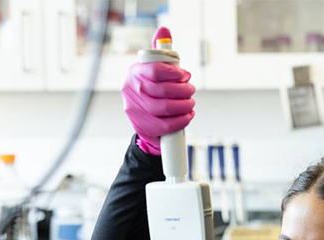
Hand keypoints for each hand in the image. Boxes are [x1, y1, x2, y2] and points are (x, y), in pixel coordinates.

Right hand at [121, 26, 194, 154]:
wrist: (143, 119)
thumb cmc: (152, 90)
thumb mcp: (152, 69)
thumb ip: (160, 52)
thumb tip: (164, 30)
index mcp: (135, 72)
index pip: (155, 70)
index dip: (174, 73)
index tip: (185, 75)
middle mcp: (132, 90)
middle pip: (162, 90)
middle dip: (183, 90)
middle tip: (191, 89)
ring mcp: (136, 110)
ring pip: (165, 108)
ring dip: (184, 105)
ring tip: (190, 102)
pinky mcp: (144, 126)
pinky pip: (167, 125)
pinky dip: (182, 120)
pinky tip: (188, 115)